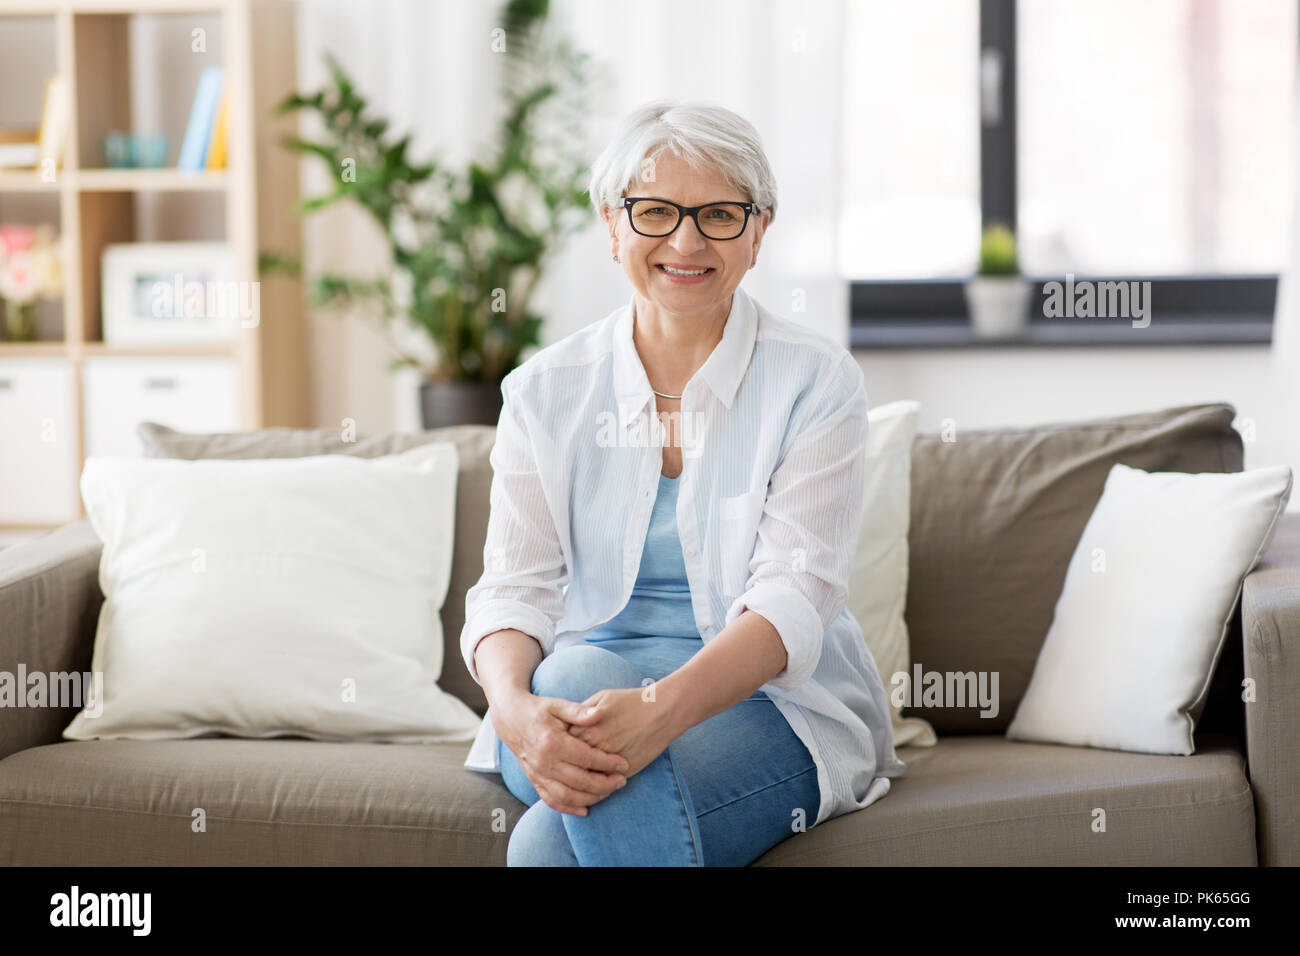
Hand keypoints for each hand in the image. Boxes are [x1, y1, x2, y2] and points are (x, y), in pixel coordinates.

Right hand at [492, 690, 629, 816]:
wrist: (511, 719)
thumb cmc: (539, 709)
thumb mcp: (557, 704)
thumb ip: (578, 710)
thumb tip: (599, 713)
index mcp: (552, 742)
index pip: (585, 758)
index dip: (607, 763)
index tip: (624, 764)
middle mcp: (544, 762)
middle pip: (579, 780)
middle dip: (604, 784)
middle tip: (622, 781)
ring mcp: (537, 774)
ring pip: (567, 795)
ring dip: (590, 798)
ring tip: (609, 792)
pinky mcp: (534, 780)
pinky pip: (551, 800)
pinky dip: (568, 808)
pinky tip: (585, 810)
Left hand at [566, 686, 678, 778]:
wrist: (661, 712)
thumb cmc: (631, 702)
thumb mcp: (601, 698)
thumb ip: (580, 711)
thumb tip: (565, 722)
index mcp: (586, 727)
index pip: (560, 743)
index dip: (557, 746)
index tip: (556, 746)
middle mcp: (595, 746)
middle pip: (569, 763)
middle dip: (564, 765)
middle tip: (563, 765)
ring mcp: (609, 761)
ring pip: (585, 778)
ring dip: (578, 781)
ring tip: (575, 779)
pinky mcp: (623, 772)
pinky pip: (604, 787)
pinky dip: (597, 788)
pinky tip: (592, 786)